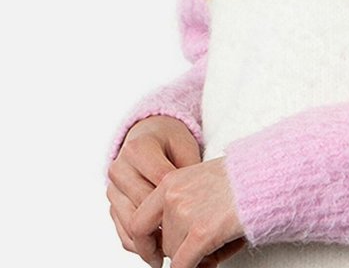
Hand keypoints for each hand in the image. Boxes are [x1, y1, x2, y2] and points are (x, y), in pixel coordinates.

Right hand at [107, 115, 201, 266]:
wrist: (148, 136)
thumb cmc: (170, 141)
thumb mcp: (186, 146)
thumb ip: (190, 170)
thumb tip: (199, 203)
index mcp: (139, 148)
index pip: (160, 182)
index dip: (179, 201)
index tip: (198, 218)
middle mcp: (120, 168)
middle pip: (143, 205)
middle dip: (166, 225)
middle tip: (188, 240)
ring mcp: (113, 188)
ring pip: (130, 224)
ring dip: (152, 241)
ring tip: (175, 249)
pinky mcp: (112, 204)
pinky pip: (123, 232)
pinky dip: (141, 245)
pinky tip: (159, 248)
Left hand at [130, 157, 244, 267]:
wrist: (264, 176)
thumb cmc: (240, 178)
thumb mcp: (200, 180)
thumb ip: (180, 202)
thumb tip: (170, 237)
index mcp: (169, 182)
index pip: (139, 222)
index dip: (145, 244)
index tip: (154, 254)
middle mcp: (172, 196)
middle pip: (161, 242)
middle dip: (177, 252)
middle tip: (196, 254)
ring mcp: (185, 214)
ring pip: (175, 254)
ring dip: (195, 257)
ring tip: (219, 244)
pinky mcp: (201, 232)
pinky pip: (184, 265)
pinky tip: (209, 262)